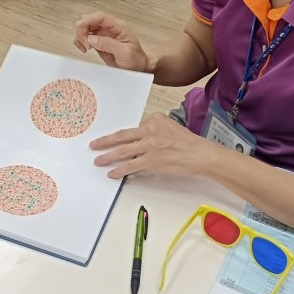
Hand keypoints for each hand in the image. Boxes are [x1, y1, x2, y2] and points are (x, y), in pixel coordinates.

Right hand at [73, 12, 149, 70]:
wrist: (139, 68)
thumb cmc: (136, 60)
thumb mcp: (125, 53)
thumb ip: (108, 44)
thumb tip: (91, 38)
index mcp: (118, 26)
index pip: (101, 17)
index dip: (88, 19)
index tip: (79, 26)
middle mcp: (109, 28)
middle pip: (90, 20)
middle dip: (83, 30)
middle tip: (86, 44)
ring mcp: (103, 34)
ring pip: (85, 27)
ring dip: (80, 36)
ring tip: (86, 48)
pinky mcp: (98, 42)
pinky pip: (85, 37)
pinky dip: (80, 41)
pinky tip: (85, 49)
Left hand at [91, 112, 210, 179]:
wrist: (199, 153)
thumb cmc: (187, 142)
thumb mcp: (170, 127)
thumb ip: (153, 130)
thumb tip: (140, 140)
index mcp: (154, 119)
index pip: (133, 128)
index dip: (120, 136)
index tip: (110, 139)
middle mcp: (149, 130)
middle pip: (122, 136)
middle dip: (105, 141)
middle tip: (93, 145)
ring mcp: (149, 146)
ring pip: (123, 151)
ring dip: (108, 156)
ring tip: (98, 160)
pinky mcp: (152, 160)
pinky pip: (131, 166)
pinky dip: (120, 170)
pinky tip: (112, 173)